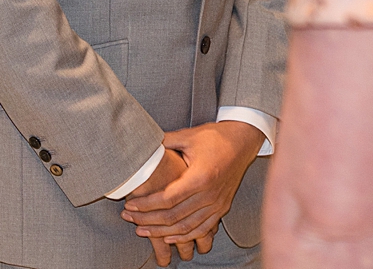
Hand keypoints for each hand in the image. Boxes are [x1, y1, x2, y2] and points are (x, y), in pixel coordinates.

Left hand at [122, 122, 263, 248]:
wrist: (244, 140)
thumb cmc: (215, 136)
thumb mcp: (189, 136)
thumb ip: (165, 142)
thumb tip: (142, 141)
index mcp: (200, 177)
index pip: (167, 199)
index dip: (146, 205)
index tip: (129, 204)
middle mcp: (210, 194)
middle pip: (173, 216)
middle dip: (147, 219)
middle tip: (128, 217)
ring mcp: (217, 203)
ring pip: (186, 227)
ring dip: (161, 232)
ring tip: (141, 229)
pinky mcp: (222, 208)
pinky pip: (202, 229)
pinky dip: (184, 237)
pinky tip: (168, 237)